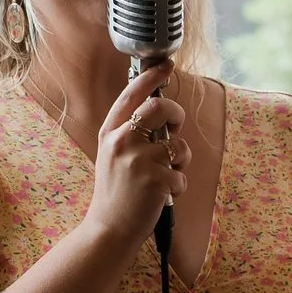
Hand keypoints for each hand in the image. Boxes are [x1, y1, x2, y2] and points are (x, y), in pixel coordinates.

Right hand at [88, 65, 187, 252]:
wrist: (109, 229)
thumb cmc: (116, 192)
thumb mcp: (112, 155)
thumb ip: (130, 133)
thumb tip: (162, 114)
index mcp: (110, 133)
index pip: (132, 95)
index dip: (152, 76)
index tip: (166, 63)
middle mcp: (122, 141)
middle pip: (159, 107)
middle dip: (176, 114)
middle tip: (175, 127)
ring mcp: (138, 160)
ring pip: (178, 145)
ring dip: (180, 162)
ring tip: (164, 177)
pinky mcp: (155, 180)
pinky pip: (182, 176)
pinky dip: (178, 188)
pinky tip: (161, 196)